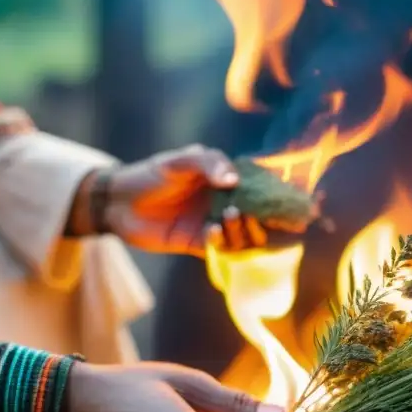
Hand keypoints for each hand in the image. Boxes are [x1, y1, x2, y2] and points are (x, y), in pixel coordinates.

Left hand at [90, 145, 271, 256]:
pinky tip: (212, 232)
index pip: (260, 188)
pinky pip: (221, 251)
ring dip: (242, 230)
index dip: (278, 195)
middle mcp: (225, 204)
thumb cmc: (150, 175)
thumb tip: (234, 180)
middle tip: (261, 214)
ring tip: (230, 216)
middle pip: (258, 217)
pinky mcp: (200, 246)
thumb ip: (208, 163)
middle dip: (264, 218)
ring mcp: (214, 226)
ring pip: (243, 237)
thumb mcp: (180, 161)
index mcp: (226, 181)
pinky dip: (222, 243)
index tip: (293, 200)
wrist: (118, 203)